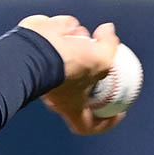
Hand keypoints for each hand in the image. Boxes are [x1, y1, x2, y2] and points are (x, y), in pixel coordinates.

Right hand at [17, 14, 124, 135]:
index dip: (105, 123)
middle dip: (95, 66)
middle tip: (103, 55)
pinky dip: (64, 30)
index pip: (87, 125)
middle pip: (84, 82)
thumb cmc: (67, 64)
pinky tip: (65, 29)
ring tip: (80, 37)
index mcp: (70, 106)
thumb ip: (110, 46)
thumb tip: (108, 31)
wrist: (34, 47)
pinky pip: (57, 38)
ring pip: (72, 53)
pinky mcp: (39, 49)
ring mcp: (47, 70)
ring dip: (80, 42)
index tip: (118, 112)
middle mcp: (57, 92)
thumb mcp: (101, 60)